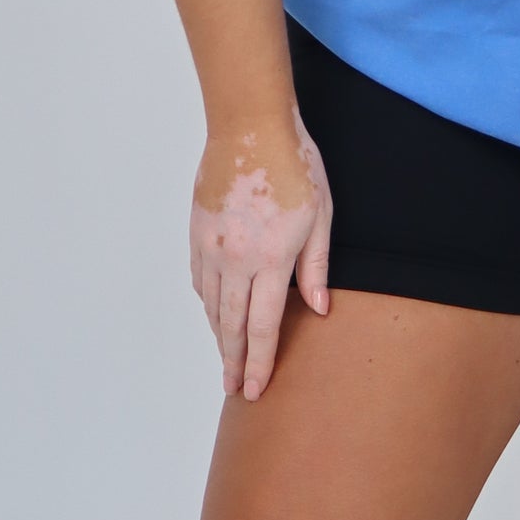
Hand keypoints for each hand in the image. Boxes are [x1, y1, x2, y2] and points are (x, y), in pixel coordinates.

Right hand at [190, 109, 332, 400]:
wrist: (250, 128)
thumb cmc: (295, 165)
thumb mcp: (321, 215)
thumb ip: (316, 266)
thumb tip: (320, 308)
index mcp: (271, 259)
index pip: (264, 326)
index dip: (261, 362)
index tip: (255, 389)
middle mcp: (236, 261)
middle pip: (232, 325)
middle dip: (234, 362)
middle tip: (235, 390)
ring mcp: (212, 248)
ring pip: (212, 306)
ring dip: (218, 337)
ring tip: (226, 360)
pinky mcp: (197, 233)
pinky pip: (200, 280)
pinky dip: (207, 303)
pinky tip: (213, 314)